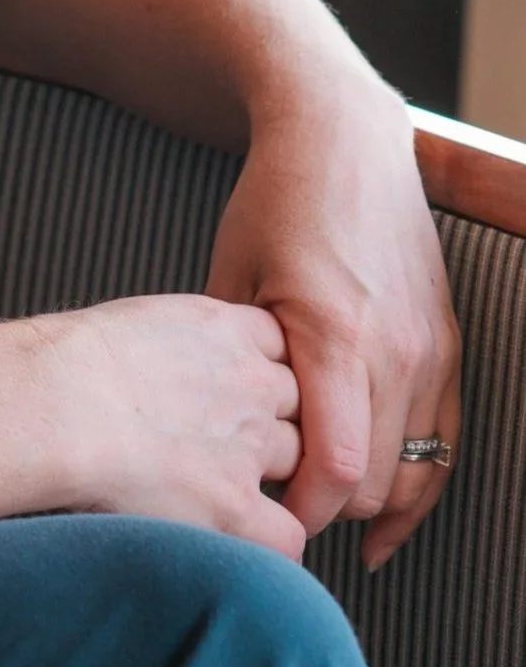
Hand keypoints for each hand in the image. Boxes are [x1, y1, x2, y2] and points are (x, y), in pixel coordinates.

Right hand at [46, 294, 305, 555]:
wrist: (50, 404)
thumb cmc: (63, 365)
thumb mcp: (135, 325)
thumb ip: (174, 343)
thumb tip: (166, 369)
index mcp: (225, 328)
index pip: (285, 349)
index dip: (268, 376)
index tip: (246, 396)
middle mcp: (251, 383)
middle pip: (303, 406)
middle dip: (279, 427)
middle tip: (239, 447)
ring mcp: (249, 445)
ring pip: (304, 465)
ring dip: (281, 481)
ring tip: (234, 493)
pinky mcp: (232, 505)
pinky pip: (288, 534)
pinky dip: (272, 542)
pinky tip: (242, 541)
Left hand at [206, 87, 458, 568]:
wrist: (344, 143)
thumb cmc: (274, 204)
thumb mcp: (231, 279)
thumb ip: (233, 364)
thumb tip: (217, 438)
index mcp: (336, 336)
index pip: (337, 470)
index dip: (302, 514)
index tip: (266, 523)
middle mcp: (398, 351)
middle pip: (378, 482)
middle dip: (329, 510)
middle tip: (279, 511)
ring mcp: (432, 350)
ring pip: (417, 470)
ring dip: (374, 501)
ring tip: (330, 522)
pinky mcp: (448, 345)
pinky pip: (446, 441)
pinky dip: (421, 481)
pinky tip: (387, 515)